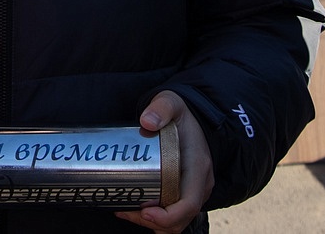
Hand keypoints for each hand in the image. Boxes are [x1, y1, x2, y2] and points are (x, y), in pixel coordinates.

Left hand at [114, 91, 213, 233]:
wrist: (192, 116)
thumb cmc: (181, 113)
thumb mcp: (172, 102)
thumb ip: (161, 107)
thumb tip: (147, 121)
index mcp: (198, 167)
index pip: (189, 204)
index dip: (168, 216)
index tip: (144, 211)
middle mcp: (200, 184)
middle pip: (180, 219)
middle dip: (152, 222)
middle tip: (124, 210)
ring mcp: (193, 190)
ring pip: (176, 222)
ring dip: (151, 223)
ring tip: (125, 210)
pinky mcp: (185, 192)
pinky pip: (173, 214)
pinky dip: (155, 219)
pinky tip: (133, 209)